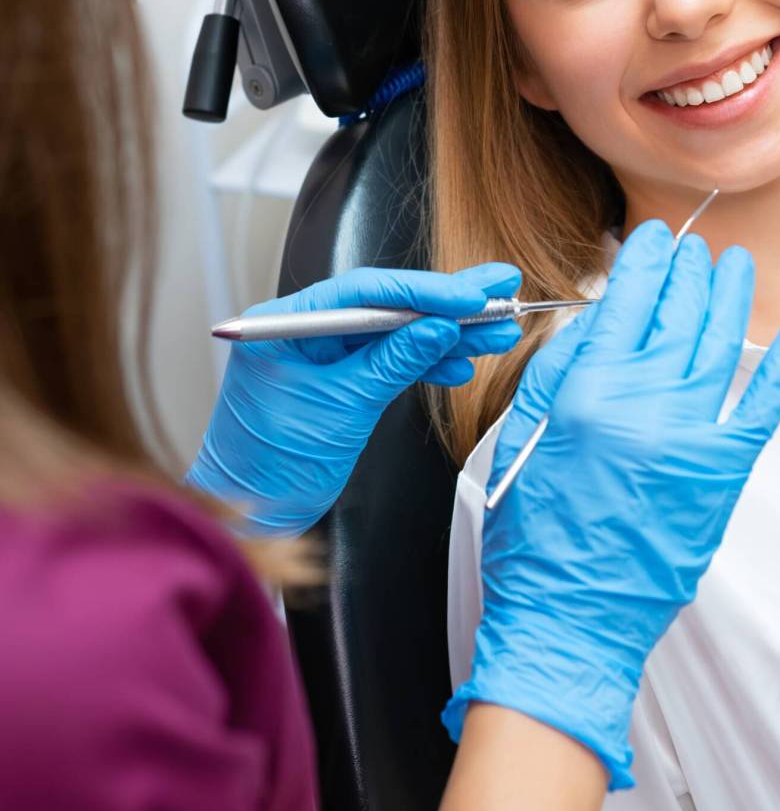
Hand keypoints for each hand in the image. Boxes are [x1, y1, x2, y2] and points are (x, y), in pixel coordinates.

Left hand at [187, 264, 521, 534]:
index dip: (422, 292)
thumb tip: (437, 329)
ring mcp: (323, 354)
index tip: (466, 295)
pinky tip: (461, 363)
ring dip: (448, 334)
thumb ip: (392, 363)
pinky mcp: (340, 379)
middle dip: (446, 301)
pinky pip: (391, 360)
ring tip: (496, 331)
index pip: (364, 292)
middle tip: (497, 288)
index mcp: (285, 323)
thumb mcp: (341, 408)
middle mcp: (304, 329)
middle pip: (386, 305)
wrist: (252, 521)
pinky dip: (427, 364)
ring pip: (396, 333)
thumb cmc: (267, 468)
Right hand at [442, 220, 779, 788]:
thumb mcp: (521, 432)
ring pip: (717, 344)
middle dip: (687, 271)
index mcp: (587, 390)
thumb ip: (558, 367)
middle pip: (675, 314)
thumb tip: (594, 317)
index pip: (625, 301)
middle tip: (694, 248)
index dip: (643, 261)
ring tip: (734, 264)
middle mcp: (642, 404)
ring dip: (729, 296)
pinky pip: (764, 404)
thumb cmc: (532, 530)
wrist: (567, 615)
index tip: (653, 238)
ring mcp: (688, 437)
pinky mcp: (722, 473)